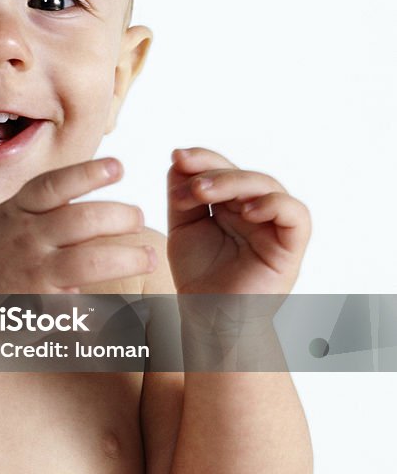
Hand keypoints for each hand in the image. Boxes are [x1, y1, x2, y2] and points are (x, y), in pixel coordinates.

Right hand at [0, 157, 154, 345]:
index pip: (54, 185)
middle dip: (120, 216)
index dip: (88, 173)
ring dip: (125, 258)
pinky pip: (77, 308)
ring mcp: (31, 274)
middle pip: (82, 220)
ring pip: (88, 262)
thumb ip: (38, 205)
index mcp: (16, 212)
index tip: (118, 166)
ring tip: (148, 257)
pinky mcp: (36, 309)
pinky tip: (125, 314)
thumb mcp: (3, 219)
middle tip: (139, 219)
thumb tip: (85, 181)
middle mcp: (24, 239)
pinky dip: (102, 312)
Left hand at [167, 147, 310, 296]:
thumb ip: (182, 195)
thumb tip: (179, 159)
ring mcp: (274, 226)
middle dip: (214, 171)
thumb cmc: (198, 276)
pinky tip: (246, 210)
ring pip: (267, 186)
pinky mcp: (290, 246)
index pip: (223, 168)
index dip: (203, 158)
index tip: (177, 157)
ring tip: (203, 193)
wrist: (208, 317)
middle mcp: (255, 209)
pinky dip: (274, 204)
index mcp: (230, 203)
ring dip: (234, 183)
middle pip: (243, 173)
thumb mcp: (182, 227)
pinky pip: (296, 214)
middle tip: (190, 186)